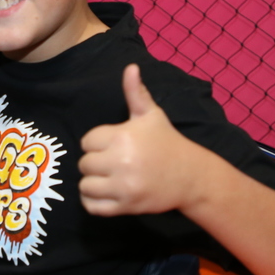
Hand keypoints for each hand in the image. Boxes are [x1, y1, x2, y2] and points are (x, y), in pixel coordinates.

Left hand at [79, 63, 207, 216]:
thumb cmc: (167, 142)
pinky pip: (92, 207)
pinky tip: (104, 192)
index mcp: (123, 137)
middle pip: (84, 164)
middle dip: (95, 162)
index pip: (87, 141)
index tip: (114, 144)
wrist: (190, 176)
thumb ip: (136, 93)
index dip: (98, 142)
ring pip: (85, 186)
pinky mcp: (126, 206)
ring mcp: (123, 187)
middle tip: (112, 161)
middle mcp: (121, 162)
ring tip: (108, 177)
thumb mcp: (152, 115)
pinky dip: (93, 201)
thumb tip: (131, 67)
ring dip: (93, 183)